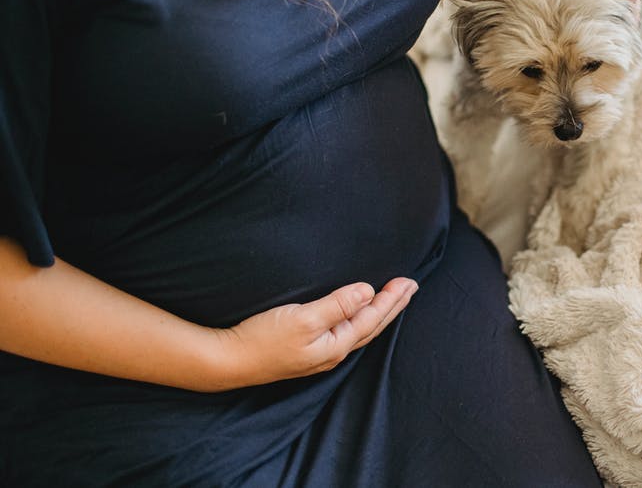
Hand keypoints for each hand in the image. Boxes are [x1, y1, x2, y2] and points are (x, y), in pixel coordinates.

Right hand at [211, 278, 417, 388]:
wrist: (229, 361)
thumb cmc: (263, 339)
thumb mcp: (303, 318)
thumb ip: (338, 305)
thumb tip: (367, 291)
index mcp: (336, 344)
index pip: (372, 319)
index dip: (391, 299)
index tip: (408, 281)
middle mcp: (333, 352)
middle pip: (372, 326)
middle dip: (393, 305)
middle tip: (411, 286)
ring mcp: (320, 353)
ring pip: (360, 330)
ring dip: (379, 312)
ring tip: (394, 299)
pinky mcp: (307, 349)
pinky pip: (346, 332)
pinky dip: (360, 319)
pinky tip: (359, 316)